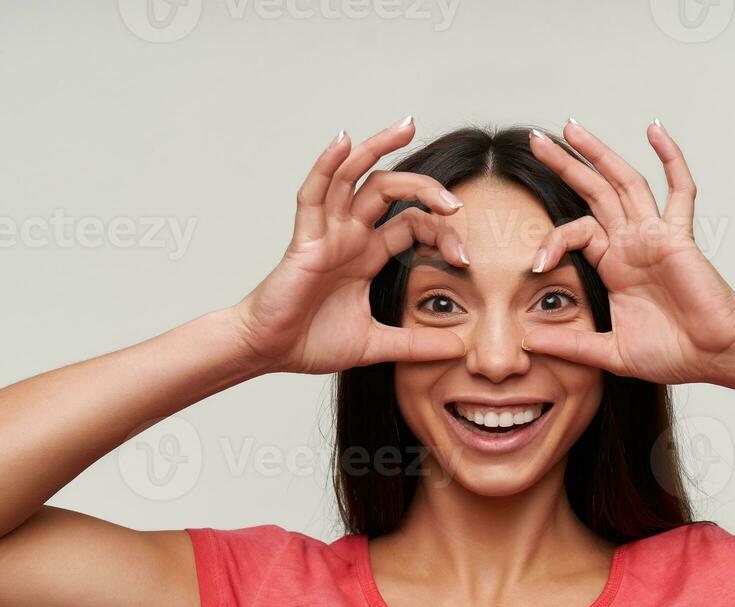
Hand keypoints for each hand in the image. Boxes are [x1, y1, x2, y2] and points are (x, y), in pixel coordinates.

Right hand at [233, 117, 470, 375]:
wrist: (270, 353)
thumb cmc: (311, 342)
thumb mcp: (376, 345)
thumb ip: (416, 345)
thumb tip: (461, 349)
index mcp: (367, 254)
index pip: (411, 224)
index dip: (441, 233)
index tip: (463, 258)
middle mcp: (349, 235)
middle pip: (390, 191)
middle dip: (425, 188)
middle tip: (455, 202)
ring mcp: (327, 232)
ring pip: (354, 176)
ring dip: (379, 148)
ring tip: (408, 126)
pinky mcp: (304, 239)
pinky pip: (314, 194)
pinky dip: (327, 165)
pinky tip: (343, 141)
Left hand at [523, 119, 734, 385]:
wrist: (714, 356)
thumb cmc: (674, 354)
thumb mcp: (610, 352)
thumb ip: (572, 344)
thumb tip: (528, 343)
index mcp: (615, 265)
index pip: (576, 232)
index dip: (552, 241)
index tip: (534, 264)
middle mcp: (632, 243)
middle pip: (593, 192)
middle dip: (565, 165)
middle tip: (535, 140)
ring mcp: (655, 235)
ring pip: (623, 182)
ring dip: (598, 154)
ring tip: (572, 128)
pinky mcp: (678, 236)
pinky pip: (679, 190)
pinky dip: (670, 158)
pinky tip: (654, 129)